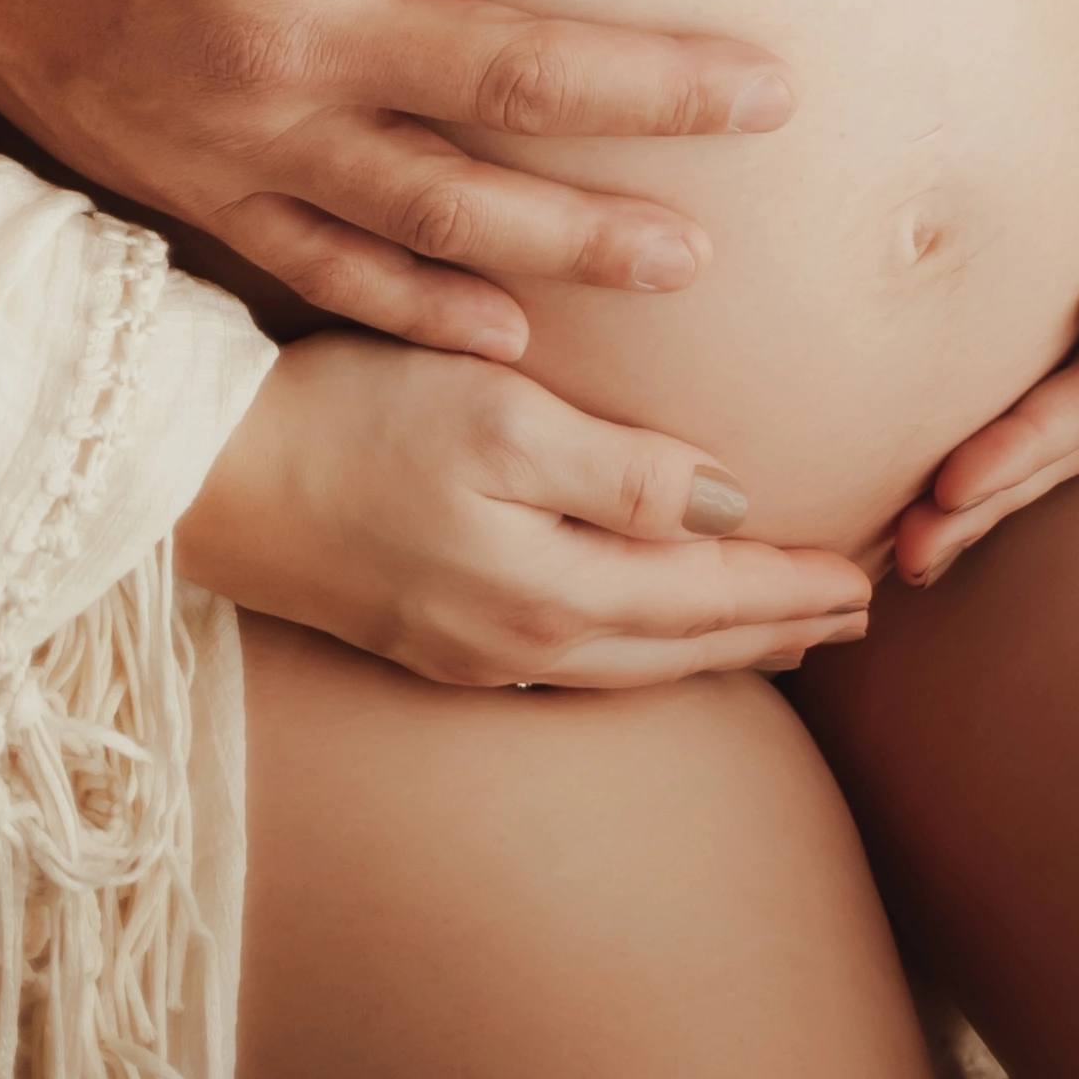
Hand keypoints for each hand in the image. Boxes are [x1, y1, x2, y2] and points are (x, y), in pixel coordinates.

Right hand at [0, 0, 790, 360]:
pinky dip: (427, 314)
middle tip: (777, 101)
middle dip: (661, 93)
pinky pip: (333, 270)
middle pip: (520, 75)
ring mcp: (250, 128)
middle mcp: (297, 30)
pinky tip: (512, 337)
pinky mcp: (198, 185)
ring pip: (449, 206)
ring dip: (578, 236)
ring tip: (693, 261)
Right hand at [180, 331, 872, 690]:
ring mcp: (471, 654)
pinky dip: (640, 651)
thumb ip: (617, 468)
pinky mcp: (429, 640)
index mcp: (554, 590)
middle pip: (683, 646)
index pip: (710, 594)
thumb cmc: (347, 419)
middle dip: (776, 628)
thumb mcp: (495, 414)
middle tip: (856, 613)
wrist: (205, 479)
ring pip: (633, 665)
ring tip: (778, 630)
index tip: (873, 574)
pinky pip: (574, 665)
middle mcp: (524, 645)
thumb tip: (728, 506)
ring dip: (716, 647)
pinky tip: (642, 633)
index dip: (795, 582)